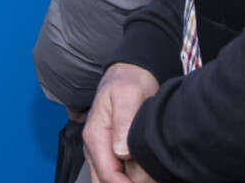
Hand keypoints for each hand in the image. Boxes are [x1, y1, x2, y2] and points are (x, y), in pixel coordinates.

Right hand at [85, 62, 158, 182]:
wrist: (128, 73)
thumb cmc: (128, 81)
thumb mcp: (128, 95)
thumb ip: (124, 122)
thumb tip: (121, 151)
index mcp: (95, 134)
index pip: (107, 173)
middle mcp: (94, 145)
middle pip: (104, 181)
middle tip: (150, 181)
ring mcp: (100, 149)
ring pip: (107, 179)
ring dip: (127, 181)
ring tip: (150, 177)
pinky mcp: (109, 150)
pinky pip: (114, 173)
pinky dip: (128, 178)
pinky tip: (145, 174)